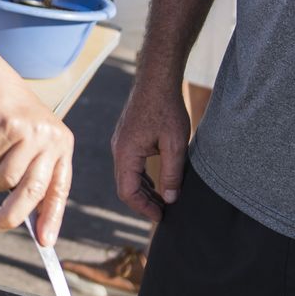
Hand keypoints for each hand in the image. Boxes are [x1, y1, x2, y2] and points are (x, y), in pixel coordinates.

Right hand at [0, 70, 74, 245]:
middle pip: (31, 190)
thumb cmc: (7, 115)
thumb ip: (32, 172)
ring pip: (3, 179)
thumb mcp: (30, 142)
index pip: (59, 188)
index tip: (45, 242)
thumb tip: (27, 216)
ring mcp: (29, 131)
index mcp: (62, 144)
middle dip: (10, 215)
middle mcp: (51, 137)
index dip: (52, 218)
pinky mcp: (5, 125)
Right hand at [110, 72, 188, 222]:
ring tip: (163, 202)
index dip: (144, 208)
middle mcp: (119, 150)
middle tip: (164, 214)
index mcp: (126, 153)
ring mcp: (121, 143)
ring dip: (143, 191)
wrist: (157, 78)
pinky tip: (156, 184)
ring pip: (127, 176)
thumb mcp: (176, 144)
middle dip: (143, 203)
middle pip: (125, 186)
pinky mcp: (127, 138)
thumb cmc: (166, 107)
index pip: (128, 192)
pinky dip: (142, 178)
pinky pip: (130, 165)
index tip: (162, 217)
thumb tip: (170, 199)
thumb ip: (172, 173)